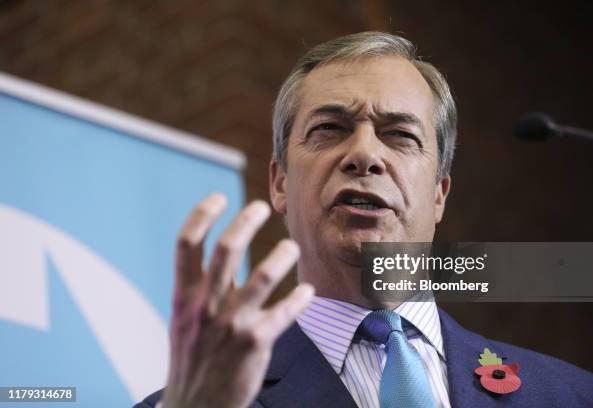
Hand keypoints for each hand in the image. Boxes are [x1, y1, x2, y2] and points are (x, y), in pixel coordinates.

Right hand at [161, 193, 313, 407]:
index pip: (186, 245)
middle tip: (262, 207)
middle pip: (225, 250)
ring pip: (261, 277)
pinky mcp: (256, 343)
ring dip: (280, 256)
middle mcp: (205, 306)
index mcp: (184, 297)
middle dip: (245, 221)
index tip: (219, 197)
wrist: (196, 407)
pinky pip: (285, 312)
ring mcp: (231, 324)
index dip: (201, 215)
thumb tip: (224, 251)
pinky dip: (299, 298)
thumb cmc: (193, 357)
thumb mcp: (186, 320)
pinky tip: (308, 291)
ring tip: (292, 246)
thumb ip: (204, 288)